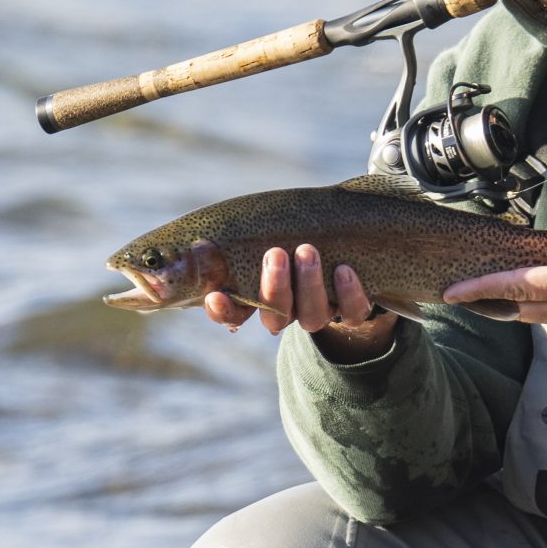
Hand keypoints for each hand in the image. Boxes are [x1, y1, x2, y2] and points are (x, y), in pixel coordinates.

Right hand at [205, 243, 396, 358]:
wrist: (351, 247)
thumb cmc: (294, 234)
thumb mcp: (265, 231)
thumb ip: (238, 237)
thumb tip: (194, 243)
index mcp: (258, 295)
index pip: (232, 313)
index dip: (223, 311)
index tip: (216, 296)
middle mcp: (287, 310)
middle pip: (275, 316)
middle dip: (274, 286)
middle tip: (275, 254)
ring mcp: (320, 312)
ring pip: (312, 316)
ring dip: (309, 285)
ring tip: (307, 250)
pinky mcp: (352, 311)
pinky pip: (352, 313)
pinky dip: (348, 293)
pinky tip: (344, 269)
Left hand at [443, 203, 546, 346]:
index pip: (518, 287)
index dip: (482, 289)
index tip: (451, 292)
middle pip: (521, 309)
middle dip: (490, 302)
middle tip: (460, 294)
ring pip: (540, 318)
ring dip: (515, 306)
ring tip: (492, 294)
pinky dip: (542, 309)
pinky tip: (541, 296)